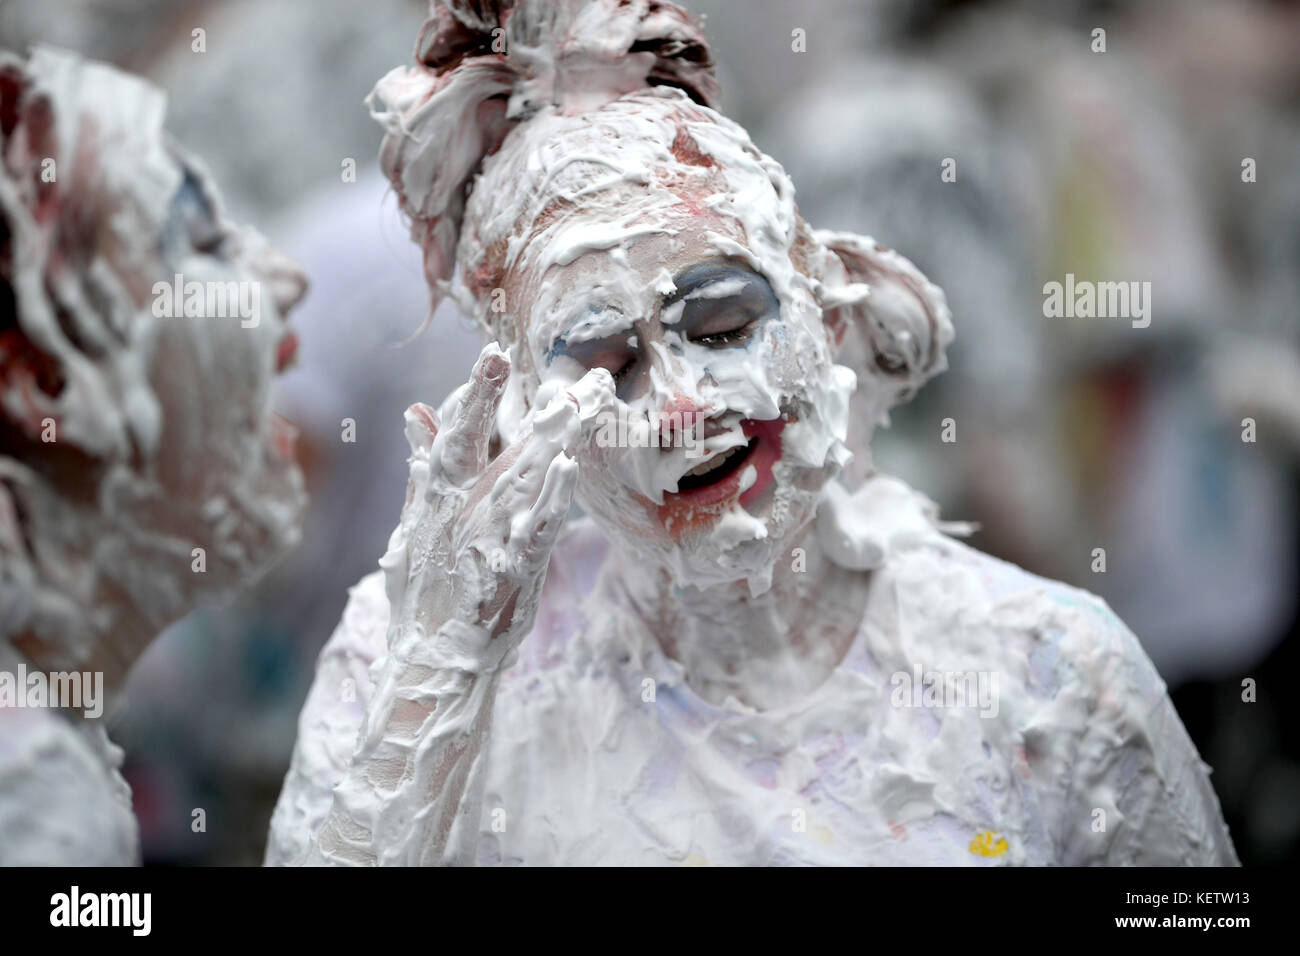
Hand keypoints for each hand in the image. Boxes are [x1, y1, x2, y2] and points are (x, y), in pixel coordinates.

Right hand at [380, 342, 613, 668]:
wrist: (435, 657)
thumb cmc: (426, 590)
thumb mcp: (413, 525)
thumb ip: (422, 469)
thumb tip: (417, 413)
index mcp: (439, 495)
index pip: (456, 433)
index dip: (476, 394)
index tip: (496, 354)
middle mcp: (463, 508)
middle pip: (497, 445)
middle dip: (534, 407)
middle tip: (565, 371)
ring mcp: (489, 536)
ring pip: (525, 475)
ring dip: (554, 436)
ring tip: (581, 401)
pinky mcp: (516, 567)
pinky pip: (538, 526)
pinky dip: (553, 496)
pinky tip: (569, 466)